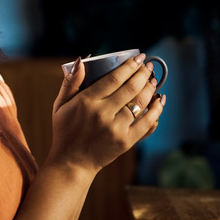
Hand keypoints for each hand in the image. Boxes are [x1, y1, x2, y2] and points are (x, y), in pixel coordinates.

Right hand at [47, 54, 164, 172]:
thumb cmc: (65, 131)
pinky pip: (146, 123)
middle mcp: (102, 114)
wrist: (71, 162)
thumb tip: (82, 61)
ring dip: (150, 89)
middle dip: (143, 74)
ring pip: (140, 103)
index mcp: (86, 102)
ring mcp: (116, 129)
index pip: (114, 78)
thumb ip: (70, 82)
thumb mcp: (60, 105)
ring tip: (154, 80)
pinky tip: (159, 101)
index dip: (129, 66)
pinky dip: (156, 111)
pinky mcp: (125, 142)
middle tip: (148, 66)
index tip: (138, 58)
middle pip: (130, 88)